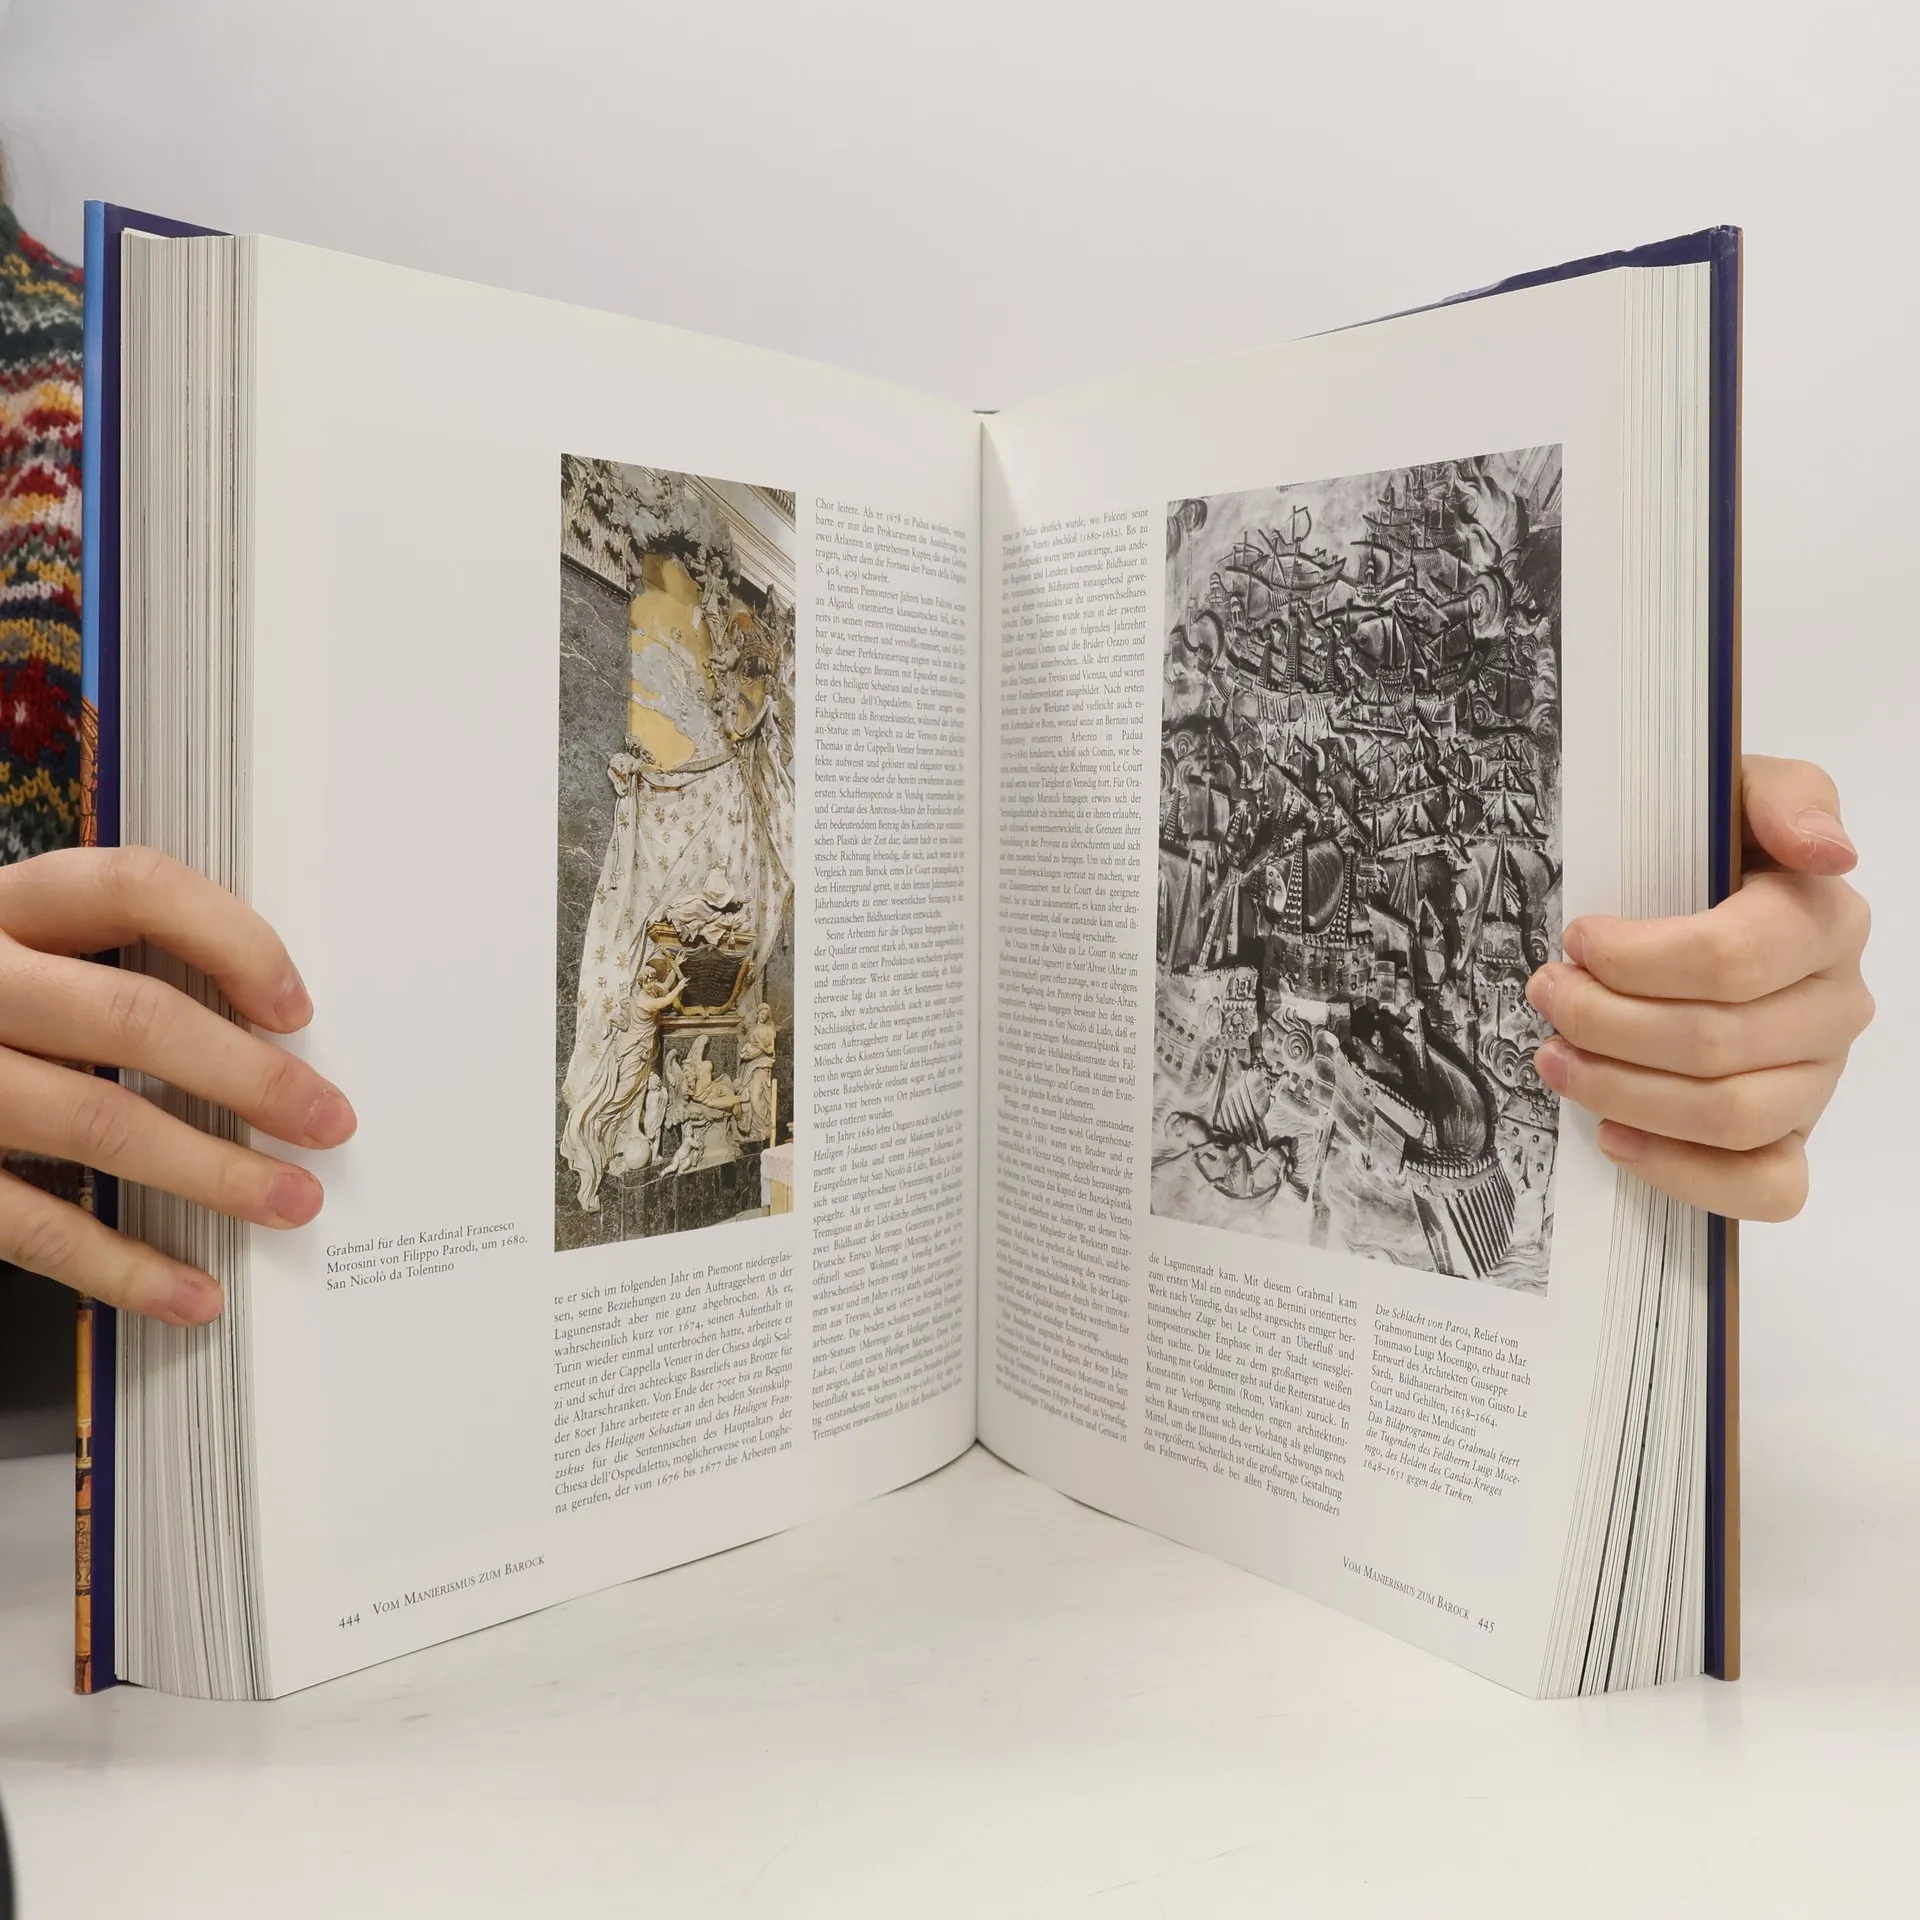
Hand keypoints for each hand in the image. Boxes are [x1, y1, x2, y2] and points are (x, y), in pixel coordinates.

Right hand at [0, 848, 354, 1323]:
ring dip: (214, 1173)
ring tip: (291, 1201)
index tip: (296, 1006)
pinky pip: (34, 1223)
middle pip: (132, 1016)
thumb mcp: (17, 953)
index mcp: (2, 909)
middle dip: (250, 1077)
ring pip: (98, 1121)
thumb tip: (266, 1025)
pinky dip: (123, 1267)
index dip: (231, 940)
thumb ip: (103, 964)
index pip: (133, 888)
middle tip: (328, 1121)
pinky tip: (190, 1292)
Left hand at [1525, 756, 1871, 1219]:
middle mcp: (1834, 1005)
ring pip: (1728, 1115)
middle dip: (1605, 1022)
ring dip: (1622, 1091)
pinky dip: (1685, 1172)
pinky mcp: (1792, 1135)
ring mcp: (1817, 1078)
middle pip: (1715, 1042)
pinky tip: (1615, 1136)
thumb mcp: (1737, 790)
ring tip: (1554, 1058)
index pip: (1731, 960)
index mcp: (1825, 920)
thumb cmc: (1707, 851)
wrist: (1698, 899)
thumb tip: (1828, 851)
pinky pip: (1766, 1187)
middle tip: (1545, 995)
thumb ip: (1785, 797)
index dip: (1637, 960)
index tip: (1577, 939)